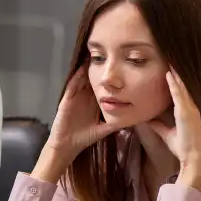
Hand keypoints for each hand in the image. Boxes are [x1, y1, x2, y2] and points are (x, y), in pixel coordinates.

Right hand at [32, 65, 117, 182]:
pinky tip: (82, 68)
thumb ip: (116, 123)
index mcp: (93, 103)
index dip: (110, 78)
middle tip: (108, 54)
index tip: (120, 67)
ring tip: (94, 55)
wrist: (67, 145)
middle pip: (93, 80)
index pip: (103, 87)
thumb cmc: (84, 137)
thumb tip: (133, 119)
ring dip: (88, 68)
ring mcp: (75, 97)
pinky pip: (72, 86)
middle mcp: (85, 97)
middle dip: (99, 68)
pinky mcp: (67, 100)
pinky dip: (77, 77)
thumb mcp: (104, 128)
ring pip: (83, 80)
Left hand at [147, 70, 200, 191]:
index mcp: (187, 111)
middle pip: (182, 86)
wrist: (192, 157)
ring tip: (169, 60)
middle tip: (169, 58)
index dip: (174, 81)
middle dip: (176, 73)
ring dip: (175, 74)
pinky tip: (169, 74)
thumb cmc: (182, 146)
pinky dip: (175, 84)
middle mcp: (191, 107)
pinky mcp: (187, 112)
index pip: (180, 92)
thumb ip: (158, 125)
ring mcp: (190, 109)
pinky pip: (180, 95)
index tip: (168, 68)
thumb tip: (147, 119)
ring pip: (181, 87)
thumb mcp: (166, 133)